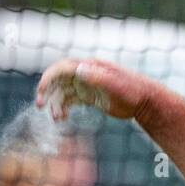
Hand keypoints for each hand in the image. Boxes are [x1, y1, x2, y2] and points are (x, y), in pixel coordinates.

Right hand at [35, 58, 152, 122]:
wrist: (145, 100)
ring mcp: (86, 85)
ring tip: (56, 118)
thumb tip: (79, 68)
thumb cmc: (132, 90)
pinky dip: (64, 108)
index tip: (41, 91)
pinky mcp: (90, 96)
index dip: (49, 78)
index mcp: (89, 67)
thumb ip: (97, 77)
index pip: (62, 68)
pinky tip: (62, 118)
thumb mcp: (115, 84)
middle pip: (59, 80)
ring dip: (56, 104)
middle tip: (40, 106)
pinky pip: (71, 100)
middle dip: (47, 92)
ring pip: (63, 92)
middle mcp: (85, 74)